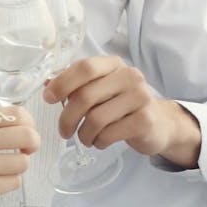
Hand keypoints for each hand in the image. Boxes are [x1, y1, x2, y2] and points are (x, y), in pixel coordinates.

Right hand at [0, 106, 39, 206]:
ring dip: (19, 164)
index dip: (29, 122)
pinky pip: (13, 183)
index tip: (25, 130)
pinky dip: (9, 180)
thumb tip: (20, 126)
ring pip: (23, 162)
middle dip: (33, 143)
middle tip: (26, 149)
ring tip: (5, 166)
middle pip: (27, 136)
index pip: (16, 114)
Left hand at [43, 56, 200, 167]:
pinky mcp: (145, 120)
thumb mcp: (101, 90)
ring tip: (85, 138)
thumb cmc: (121, 105)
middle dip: (67, 117)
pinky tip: (100, 141)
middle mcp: (129, 76)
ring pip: (95, 118)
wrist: (159, 124)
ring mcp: (140, 97)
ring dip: (83, 134)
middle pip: (85, 96)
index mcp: (114, 65)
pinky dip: (98, 142)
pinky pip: (109, 134)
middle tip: (63, 131)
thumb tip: (47, 84)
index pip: (84, 67)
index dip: (62, 83)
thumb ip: (76, 85)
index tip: (48, 98)